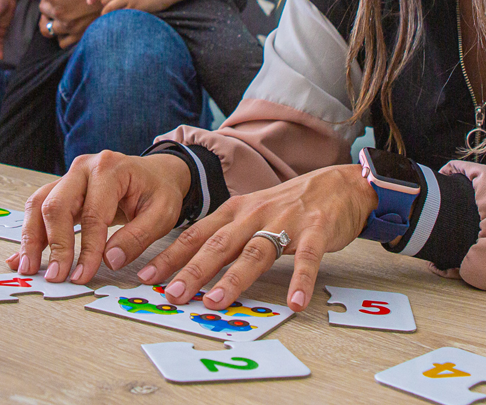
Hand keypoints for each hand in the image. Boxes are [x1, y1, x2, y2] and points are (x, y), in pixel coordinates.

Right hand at [5, 151, 190, 284]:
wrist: (155, 173)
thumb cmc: (159, 191)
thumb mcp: (163, 213)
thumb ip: (138, 236)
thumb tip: (109, 261)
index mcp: (110, 168)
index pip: (92, 214)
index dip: (87, 248)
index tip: (83, 276)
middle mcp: (83, 168)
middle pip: (56, 205)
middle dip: (53, 244)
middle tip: (54, 276)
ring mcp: (69, 176)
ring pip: (39, 204)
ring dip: (31, 239)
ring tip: (28, 268)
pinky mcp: (62, 188)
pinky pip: (39, 208)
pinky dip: (30, 234)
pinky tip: (20, 256)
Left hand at [135, 164, 376, 311]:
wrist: (339, 183)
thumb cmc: (290, 204)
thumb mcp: (252, 212)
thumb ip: (227, 235)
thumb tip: (192, 266)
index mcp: (236, 210)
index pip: (197, 235)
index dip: (172, 255)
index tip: (147, 275)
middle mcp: (256, 214)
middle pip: (219, 244)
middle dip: (193, 270)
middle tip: (171, 294)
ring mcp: (286, 221)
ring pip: (256, 251)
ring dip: (234, 278)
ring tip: (215, 301)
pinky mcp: (317, 230)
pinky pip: (307, 258)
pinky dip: (301, 280)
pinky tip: (296, 302)